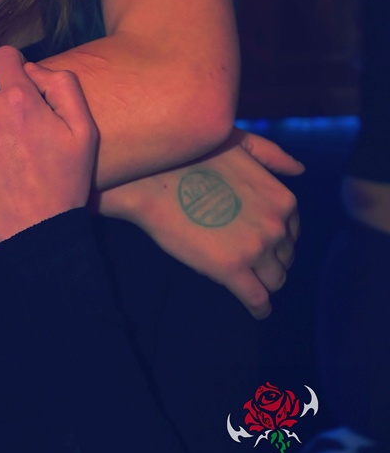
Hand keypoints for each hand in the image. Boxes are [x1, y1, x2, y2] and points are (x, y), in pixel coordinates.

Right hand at [98, 128, 301, 318]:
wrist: (153, 178)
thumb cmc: (191, 156)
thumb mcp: (239, 142)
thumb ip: (273, 156)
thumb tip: (300, 170)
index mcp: (282, 199)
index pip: (292, 231)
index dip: (277, 238)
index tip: (261, 242)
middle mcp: (276, 225)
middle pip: (285, 258)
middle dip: (271, 260)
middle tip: (249, 261)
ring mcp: (255, 249)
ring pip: (275, 280)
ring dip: (265, 283)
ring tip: (251, 284)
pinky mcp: (231, 270)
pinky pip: (257, 300)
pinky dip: (259, 308)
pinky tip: (256, 309)